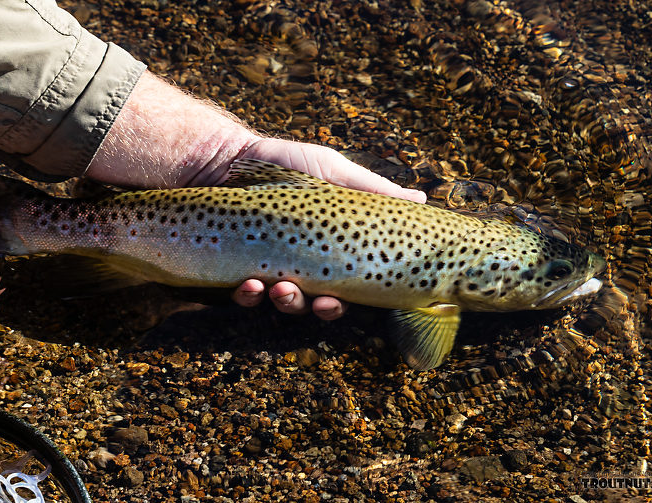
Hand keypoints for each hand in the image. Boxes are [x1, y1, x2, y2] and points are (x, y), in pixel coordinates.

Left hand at [230, 138, 426, 319]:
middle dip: (320, 309)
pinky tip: (250, 285)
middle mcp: (301, 265)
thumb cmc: (288, 165)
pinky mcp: (238, 270)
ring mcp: (269, 269)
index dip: (347, 300)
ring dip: (287, 304)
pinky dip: (249, 296)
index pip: (346, 286)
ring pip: (284, 305)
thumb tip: (420, 199)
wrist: (232, 159)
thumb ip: (374, 191)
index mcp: (328, 250)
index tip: (343, 300)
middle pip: (318, 304)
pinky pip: (245, 296)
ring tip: (280, 290)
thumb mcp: (335, 173)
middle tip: (319, 302)